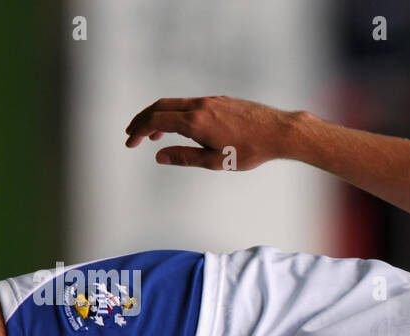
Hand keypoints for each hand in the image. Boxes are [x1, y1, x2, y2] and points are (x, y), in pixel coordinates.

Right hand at [124, 95, 304, 169]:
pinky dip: (176, 113)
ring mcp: (210, 100)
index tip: (130, 142)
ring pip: (175, 104)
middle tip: (132, 134)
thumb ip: (185, 157)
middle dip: (142, 120)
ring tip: (153, 135)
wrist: (279, 131)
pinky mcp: (221, 100)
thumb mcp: (216, 161)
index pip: (155, 121)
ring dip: (159, 117)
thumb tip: (159, 156)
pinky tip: (181, 127)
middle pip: (160, 107)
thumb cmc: (251, 150)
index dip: (139, 131)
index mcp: (195, 121)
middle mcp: (199, 106)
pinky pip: (190, 103)